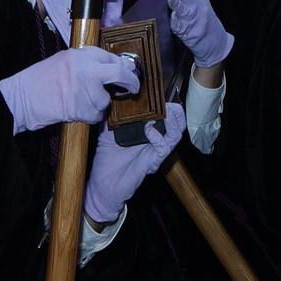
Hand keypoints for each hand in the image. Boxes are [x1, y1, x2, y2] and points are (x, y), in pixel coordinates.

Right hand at [0, 47, 138, 134]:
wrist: (20, 99)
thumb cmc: (39, 80)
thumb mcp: (63, 60)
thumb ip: (86, 61)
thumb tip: (111, 66)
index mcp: (80, 55)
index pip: (110, 56)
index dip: (120, 65)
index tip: (126, 71)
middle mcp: (86, 70)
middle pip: (120, 73)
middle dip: (131, 80)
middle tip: (134, 87)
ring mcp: (85, 90)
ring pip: (106, 100)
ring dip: (99, 104)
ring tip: (81, 101)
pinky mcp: (81, 109)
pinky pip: (97, 115)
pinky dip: (91, 116)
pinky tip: (77, 111)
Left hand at [84, 102, 183, 224]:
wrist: (103, 186)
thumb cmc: (106, 161)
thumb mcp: (106, 134)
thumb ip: (111, 118)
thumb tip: (110, 99)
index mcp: (147, 132)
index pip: (164, 115)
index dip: (165, 104)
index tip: (158, 94)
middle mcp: (155, 140)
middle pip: (177, 123)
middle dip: (175, 111)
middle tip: (167, 103)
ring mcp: (156, 151)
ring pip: (176, 133)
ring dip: (172, 121)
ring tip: (164, 112)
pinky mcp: (154, 161)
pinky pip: (164, 146)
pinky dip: (158, 135)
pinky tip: (148, 129)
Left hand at [156, 0, 233, 67]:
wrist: (216, 46)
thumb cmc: (210, 26)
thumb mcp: (207, 9)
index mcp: (201, 2)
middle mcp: (199, 10)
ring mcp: (195, 22)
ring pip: (183, 11)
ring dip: (176, 3)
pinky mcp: (190, 34)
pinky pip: (180, 27)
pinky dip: (175, 22)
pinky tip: (172, 17)